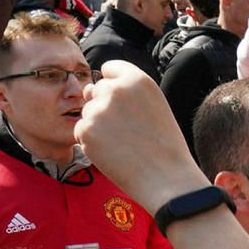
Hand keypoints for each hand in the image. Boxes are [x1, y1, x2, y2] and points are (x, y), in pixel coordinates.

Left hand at [76, 61, 205, 211]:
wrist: (167, 179)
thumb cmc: (165, 146)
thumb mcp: (155, 105)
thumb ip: (126, 91)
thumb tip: (88, 88)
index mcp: (137, 79)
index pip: (110, 69)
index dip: (115, 87)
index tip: (125, 106)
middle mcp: (115, 89)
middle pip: (97, 90)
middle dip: (106, 107)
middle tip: (128, 131)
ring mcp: (98, 109)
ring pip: (88, 112)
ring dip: (99, 126)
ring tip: (123, 144)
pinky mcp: (86, 130)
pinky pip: (81, 130)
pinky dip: (92, 142)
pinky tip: (113, 153)